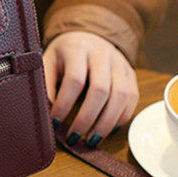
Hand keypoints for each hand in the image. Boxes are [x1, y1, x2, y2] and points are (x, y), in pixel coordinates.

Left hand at [42, 31, 138, 146]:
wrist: (89, 36)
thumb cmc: (64, 54)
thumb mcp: (49, 62)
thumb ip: (45, 84)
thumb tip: (47, 112)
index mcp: (78, 48)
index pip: (74, 80)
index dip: (65, 105)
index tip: (55, 123)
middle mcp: (102, 53)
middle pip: (100, 90)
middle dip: (87, 119)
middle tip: (74, 137)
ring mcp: (120, 63)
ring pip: (120, 96)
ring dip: (106, 123)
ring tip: (92, 140)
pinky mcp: (131, 74)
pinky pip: (132, 99)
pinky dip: (121, 118)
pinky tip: (107, 130)